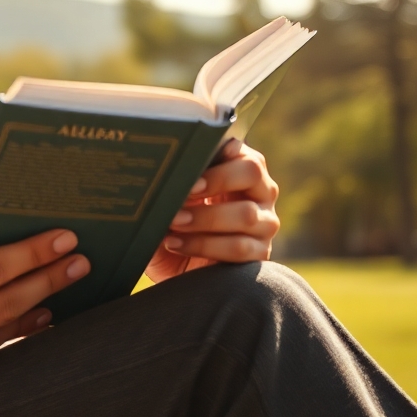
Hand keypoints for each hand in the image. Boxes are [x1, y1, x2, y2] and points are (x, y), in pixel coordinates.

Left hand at [145, 139, 279, 282]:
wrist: (173, 269)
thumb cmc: (170, 226)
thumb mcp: (167, 203)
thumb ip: (168, 183)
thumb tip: (152, 168)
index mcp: (236, 168)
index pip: (238, 147)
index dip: (215, 151)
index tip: (188, 165)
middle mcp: (258, 191)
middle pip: (251, 172)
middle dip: (215, 180)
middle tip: (183, 193)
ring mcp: (264, 222)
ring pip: (245, 214)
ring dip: (203, 218)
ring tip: (173, 223)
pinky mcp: (260, 253)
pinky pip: (239, 247)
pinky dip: (204, 245)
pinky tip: (176, 244)